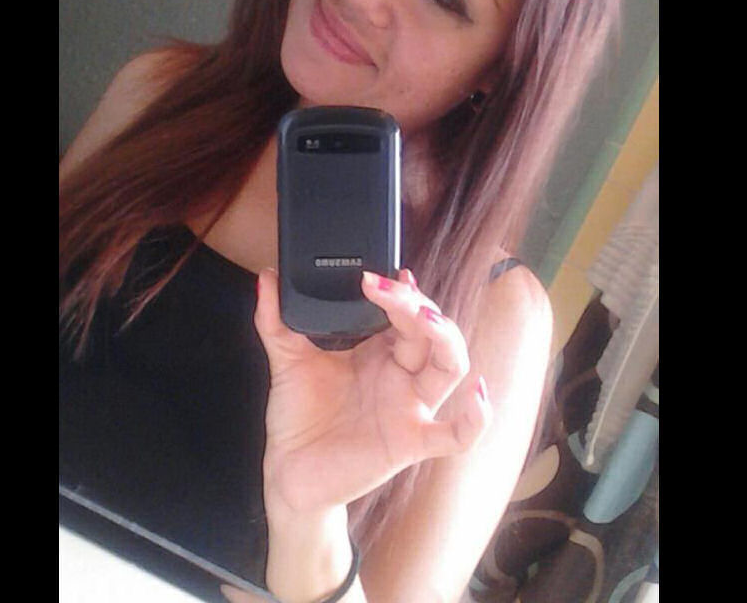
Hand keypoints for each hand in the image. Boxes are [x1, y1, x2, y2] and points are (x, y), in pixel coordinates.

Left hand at [254, 267, 491, 515]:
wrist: (289, 472)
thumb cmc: (298, 416)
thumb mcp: (287, 360)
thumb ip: (275, 320)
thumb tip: (266, 277)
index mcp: (378, 352)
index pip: (403, 314)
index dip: (399, 292)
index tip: (376, 275)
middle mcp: (400, 375)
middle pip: (430, 332)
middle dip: (416, 305)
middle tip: (390, 287)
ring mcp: (409, 408)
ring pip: (450, 368)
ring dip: (446, 339)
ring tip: (427, 318)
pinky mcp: (410, 443)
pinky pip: (454, 436)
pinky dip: (476, 419)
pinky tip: (480, 396)